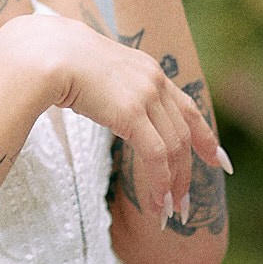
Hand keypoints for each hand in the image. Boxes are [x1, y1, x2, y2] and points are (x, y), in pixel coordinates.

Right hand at [0, 13, 222, 223]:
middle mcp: (154, 80)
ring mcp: (146, 95)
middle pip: (184, 134)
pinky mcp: (132, 113)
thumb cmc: (54, 60)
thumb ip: (106, 87)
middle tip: (185, 203)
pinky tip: (157, 204)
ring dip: (174, 185)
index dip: (205, 135)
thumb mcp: (93, 71)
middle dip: (188, 172)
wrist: (44, 51)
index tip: (218, 160)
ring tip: (170, 212)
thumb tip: (97, 99)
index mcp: (147, 69)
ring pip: (174, 149)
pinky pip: (156, 157)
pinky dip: (160, 184)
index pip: (186, 106)